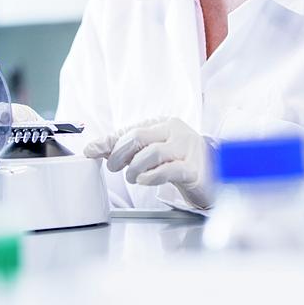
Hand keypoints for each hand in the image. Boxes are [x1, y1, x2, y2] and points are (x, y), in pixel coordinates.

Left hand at [84, 117, 214, 208]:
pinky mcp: (194, 170)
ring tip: (133, 177)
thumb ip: (122, 148)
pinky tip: (144, 180)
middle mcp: (177, 132)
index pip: (131, 130)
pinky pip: (170, 170)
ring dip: (135, 168)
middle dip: (119, 154)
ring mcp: (188, 150)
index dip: (111, 143)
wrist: (212, 176)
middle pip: (139, 137)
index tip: (95, 153)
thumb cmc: (178, 161)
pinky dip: (152, 176)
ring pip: (153, 152)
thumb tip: (91, 148)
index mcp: (165, 124)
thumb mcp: (150, 151)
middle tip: (114, 167)